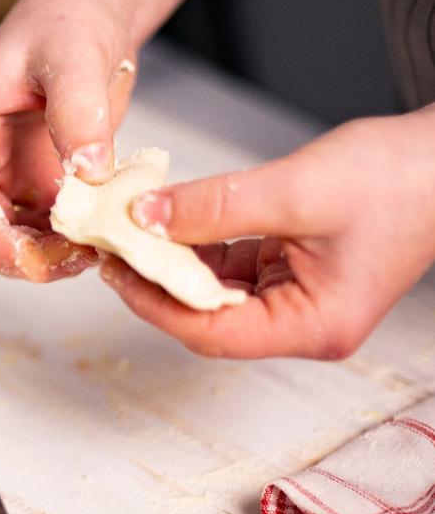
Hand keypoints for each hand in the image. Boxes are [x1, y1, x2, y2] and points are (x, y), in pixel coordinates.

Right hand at [0, 0, 137, 281]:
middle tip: (78, 258)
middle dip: (22, 256)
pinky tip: (103, 235)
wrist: (92, 9)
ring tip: (98, 248)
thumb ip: (77, 111)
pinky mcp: (38, 182)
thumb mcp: (75, 54)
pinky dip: (69, 241)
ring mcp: (6, 173)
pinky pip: (45, 228)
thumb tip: (90, 172)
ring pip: (11, 238)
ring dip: (48, 255)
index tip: (34, 260)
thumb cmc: (70, 17)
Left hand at [101, 109, 434, 358]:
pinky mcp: (293, 268)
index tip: (117, 272)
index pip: (212, 333)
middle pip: (209, 315)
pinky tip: (173, 218)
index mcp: (313, 326)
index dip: (156, 305)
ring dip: (176, 258)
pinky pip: (233, 262)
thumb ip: (214, 207)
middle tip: (114, 247)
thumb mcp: (294, 191)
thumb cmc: (399, 180)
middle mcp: (303, 321)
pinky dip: (201, 241)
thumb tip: (146, 217)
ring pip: (216, 287)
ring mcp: (298, 295)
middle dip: (159, 280)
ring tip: (133, 228)